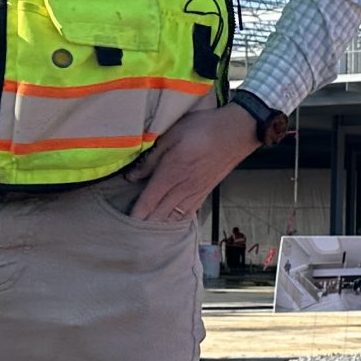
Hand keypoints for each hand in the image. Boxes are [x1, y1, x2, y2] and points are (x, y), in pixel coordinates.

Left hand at [126, 104, 257, 220]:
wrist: (237, 132)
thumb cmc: (203, 128)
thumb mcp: (171, 135)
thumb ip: (151, 158)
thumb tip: (132, 176)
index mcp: (171, 173)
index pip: (148, 202)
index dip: (135, 215)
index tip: (123, 225)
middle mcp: (183, 188)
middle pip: (159, 216)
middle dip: (143, 226)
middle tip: (129, 232)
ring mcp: (195, 193)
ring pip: (173, 218)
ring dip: (158, 226)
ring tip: (145, 233)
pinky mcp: (205, 193)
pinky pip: (187, 214)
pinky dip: (175, 221)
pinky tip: (169, 223)